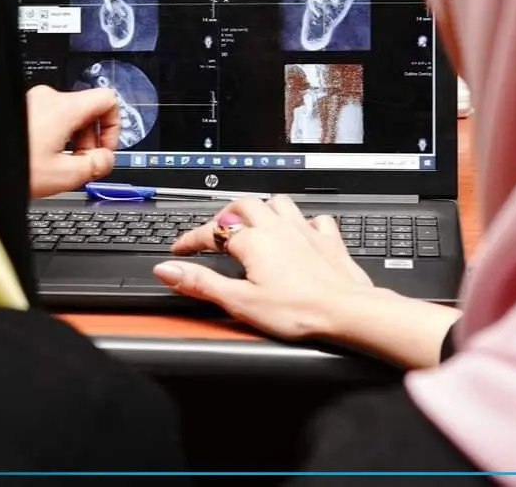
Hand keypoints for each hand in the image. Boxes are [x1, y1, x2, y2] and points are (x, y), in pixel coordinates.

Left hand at [26, 85, 118, 197]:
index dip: (114, 125)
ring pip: (68, 116)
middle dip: (90, 139)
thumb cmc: (12, 167)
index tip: (106, 147)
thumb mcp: (64, 176)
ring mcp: (33, 102)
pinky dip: (55, 137)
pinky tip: (44, 159)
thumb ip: (96, 166)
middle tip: (83, 163)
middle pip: (87, 110)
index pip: (108, 100)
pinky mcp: (21, 110)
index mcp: (63, 108)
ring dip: (72, 140)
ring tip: (61, 165)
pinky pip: (49, 118)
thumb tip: (106, 160)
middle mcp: (48, 98)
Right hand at [152, 196, 374, 340]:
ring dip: (262, 209)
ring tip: (253, 222)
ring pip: (279, 203)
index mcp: (254, 241)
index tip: (179, 248)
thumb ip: (202, 283)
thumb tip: (168, 269)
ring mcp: (305, 230)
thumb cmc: (298, 310)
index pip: (212, 231)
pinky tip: (301, 231)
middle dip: (224, 215)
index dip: (190, 239)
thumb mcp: (240, 302)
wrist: (347, 312)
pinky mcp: (328, 240)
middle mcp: (278, 228)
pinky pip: (314, 218)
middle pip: (244, 205)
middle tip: (214, 231)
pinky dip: (303, 221)